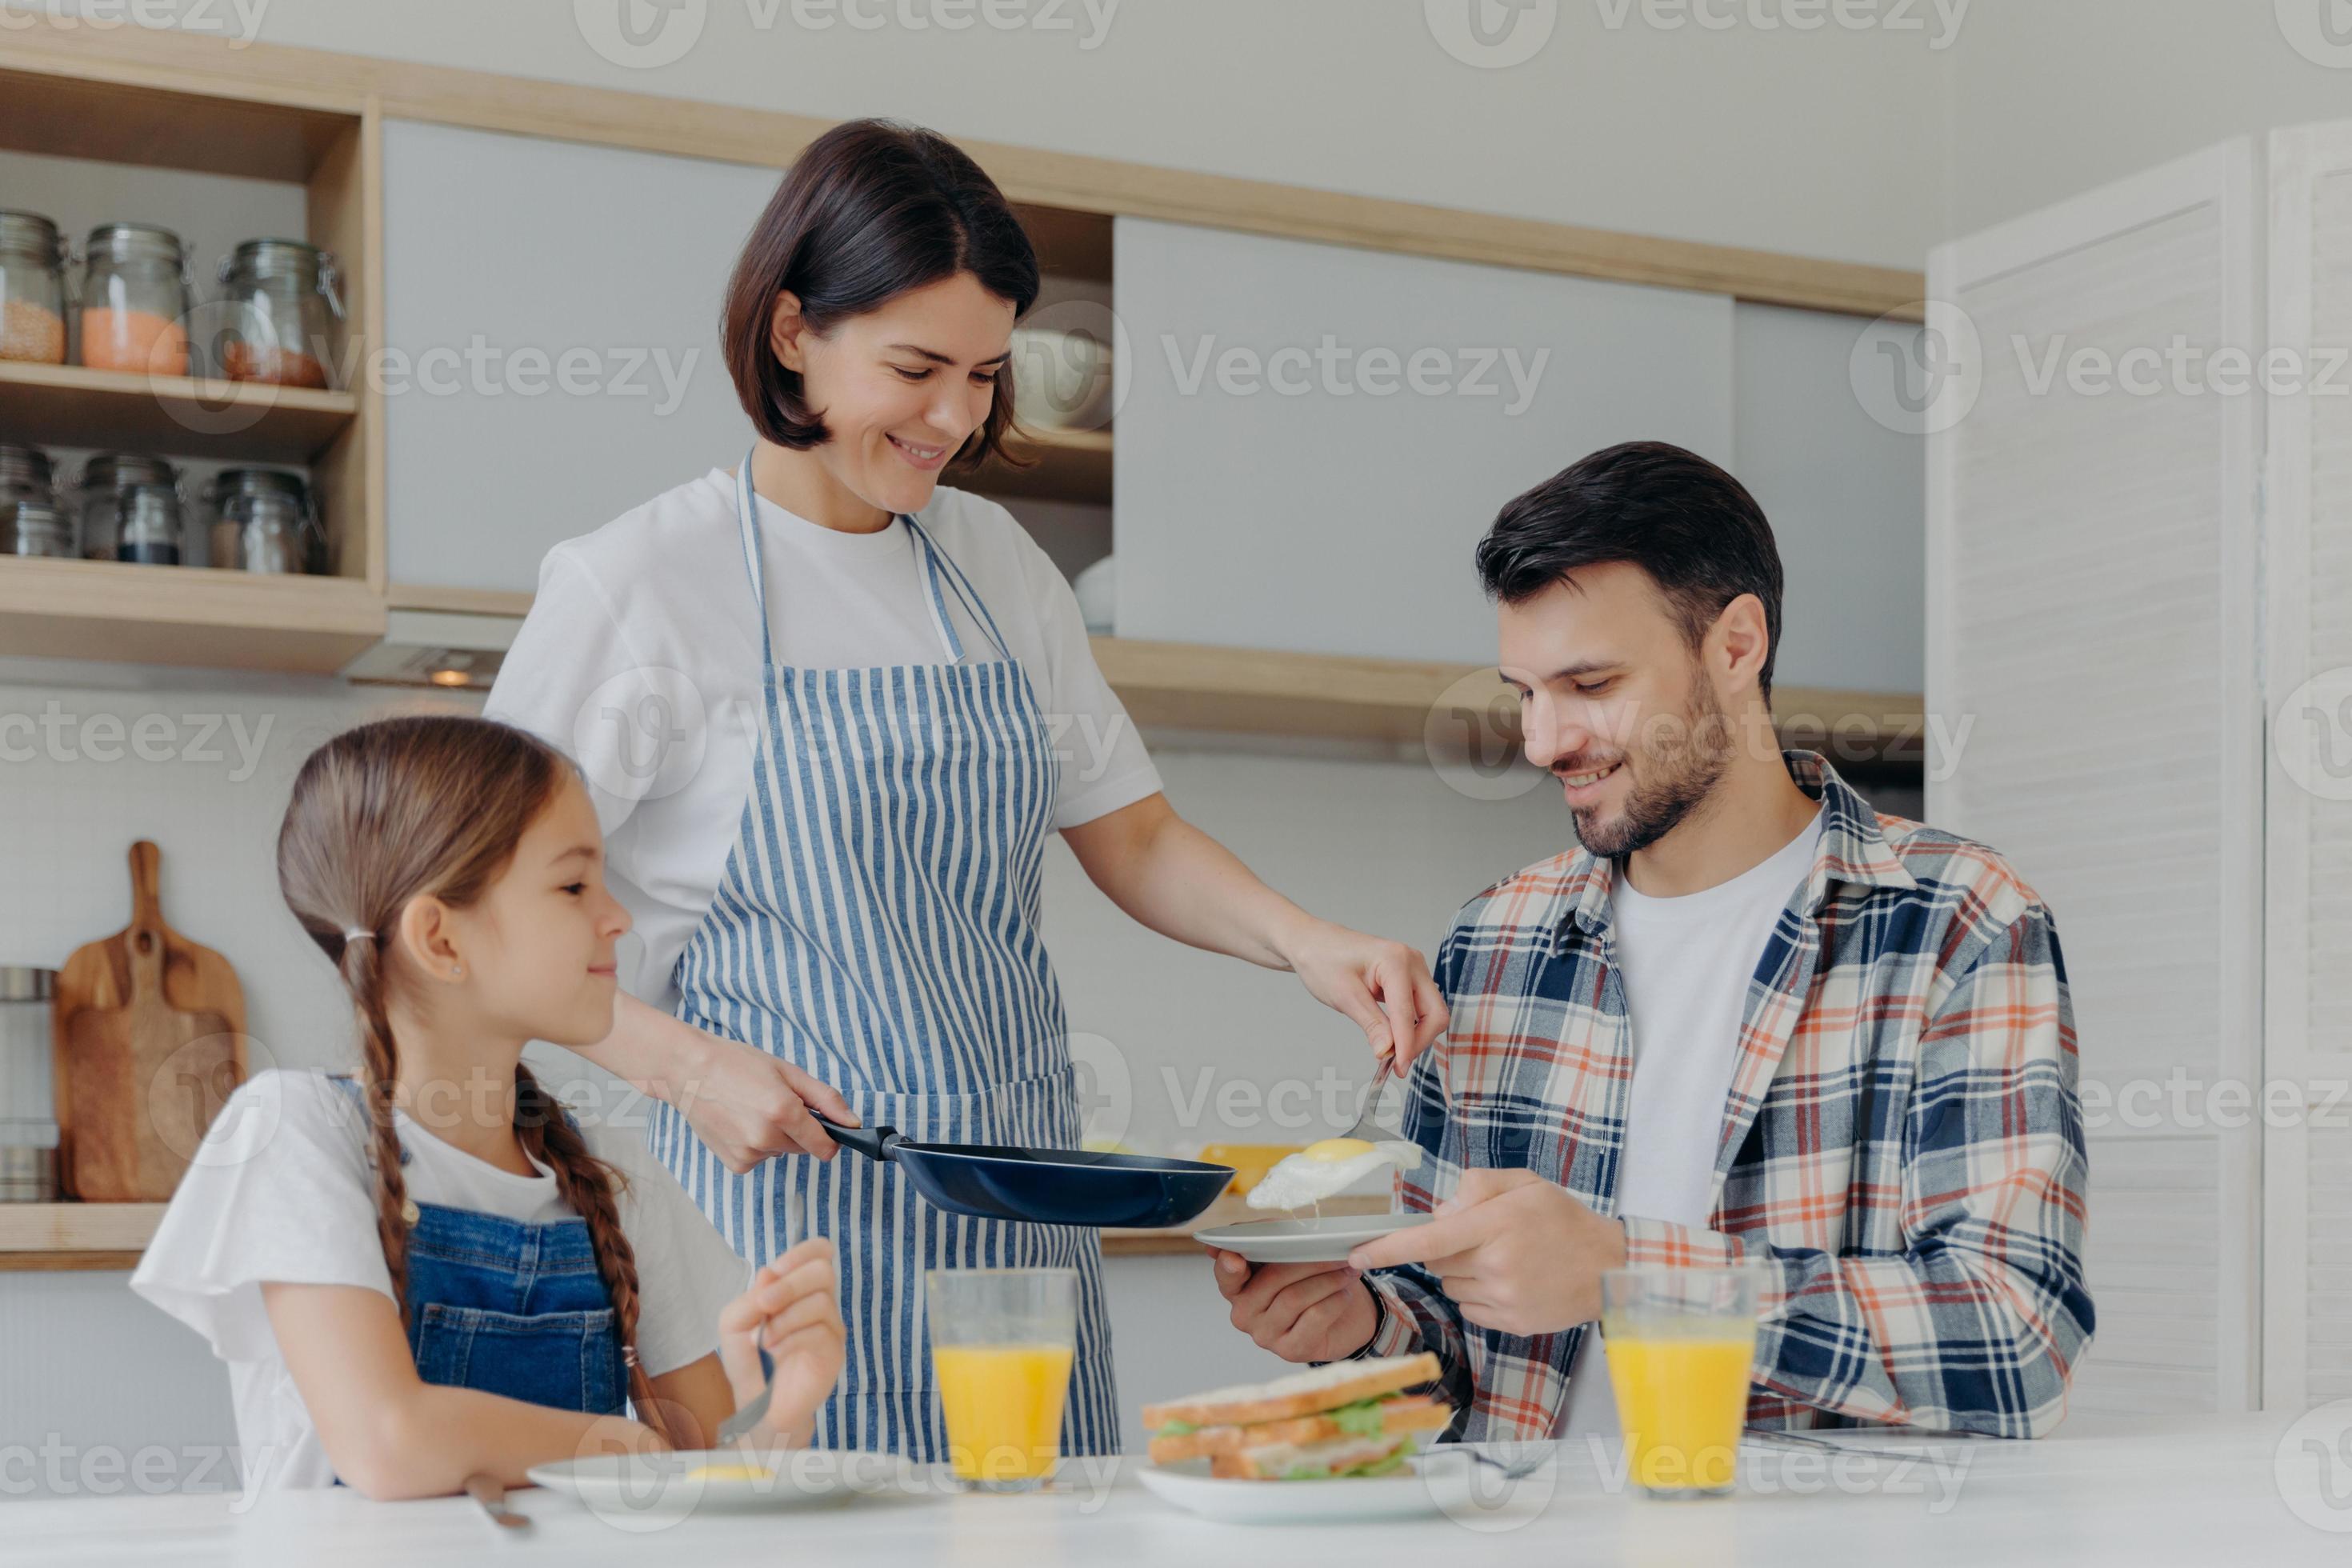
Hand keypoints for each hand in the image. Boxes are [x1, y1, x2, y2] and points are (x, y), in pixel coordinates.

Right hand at [676, 1026, 858, 1171]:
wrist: (689, 1071)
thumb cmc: (737, 1065)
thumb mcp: (788, 1072)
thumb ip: (825, 1099)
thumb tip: (852, 1123)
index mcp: (784, 1112)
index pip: (826, 1147)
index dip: (829, 1137)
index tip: (824, 1126)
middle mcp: (766, 1137)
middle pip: (803, 1148)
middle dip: (798, 1130)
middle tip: (774, 1103)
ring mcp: (749, 1153)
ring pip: (780, 1152)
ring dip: (774, 1136)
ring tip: (751, 1109)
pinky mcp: (735, 1164)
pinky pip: (760, 1158)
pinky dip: (756, 1145)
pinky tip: (739, 1123)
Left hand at [716, 1238, 843, 1447]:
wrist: (758, 1404)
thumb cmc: (749, 1359)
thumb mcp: (734, 1323)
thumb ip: (750, 1297)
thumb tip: (769, 1274)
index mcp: (799, 1288)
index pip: (820, 1251)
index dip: (801, 1253)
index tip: (776, 1272)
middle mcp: (820, 1302)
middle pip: (823, 1270)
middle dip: (790, 1284)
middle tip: (765, 1305)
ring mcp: (831, 1327)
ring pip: (821, 1302)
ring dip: (785, 1318)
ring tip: (765, 1340)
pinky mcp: (834, 1353)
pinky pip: (821, 1333)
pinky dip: (792, 1339)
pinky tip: (775, 1353)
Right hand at [1209, 1247, 1380, 1363]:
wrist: (1342, 1321)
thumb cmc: (1311, 1283)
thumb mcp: (1292, 1259)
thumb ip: (1273, 1241)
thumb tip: (1263, 1228)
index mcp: (1238, 1287)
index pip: (1226, 1275)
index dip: (1228, 1266)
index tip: (1235, 1257)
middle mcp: (1245, 1314)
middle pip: (1272, 1279)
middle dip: (1309, 1261)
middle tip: (1335, 1252)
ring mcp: (1265, 1335)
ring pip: (1295, 1297)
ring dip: (1328, 1279)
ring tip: (1347, 1270)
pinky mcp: (1291, 1350)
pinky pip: (1315, 1316)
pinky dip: (1335, 1300)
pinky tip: (1344, 1293)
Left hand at [1277, 919, 1447, 1070]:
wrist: (1313, 943)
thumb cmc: (1323, 960)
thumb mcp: (1344, 996)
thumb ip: (1372, 1024)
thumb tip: (1389, 1052)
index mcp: (1396, 960)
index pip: (1408, 1013)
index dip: (1406, 1046)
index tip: (1398, 1069)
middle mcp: (1412, 962)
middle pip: (1434, 1013)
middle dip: (1419, 1042)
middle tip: (1397, 1064)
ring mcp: (1413, 969)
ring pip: (1431, 1012)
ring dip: (1416, 1036)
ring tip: (1392, 1053)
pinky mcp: (1409, 978)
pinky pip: (1420, 1008)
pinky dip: (1410, 1027)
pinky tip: (1393, 1039)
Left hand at [1345, 1169, 1625, 1336]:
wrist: (1609, 1269)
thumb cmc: (1565, 1220)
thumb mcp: (1525, 1183)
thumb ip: (1477, 1185)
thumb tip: (1441, 1213)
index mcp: (1495, 1226)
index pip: (1428, 1241)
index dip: (1387, 1248)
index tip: (1356, 1253)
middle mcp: (1495, 1266)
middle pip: (1436, 1262)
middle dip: (1448, 1249)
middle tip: (1485, 1238)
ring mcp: (1503, 1299)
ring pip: (1452, 1286)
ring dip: (1464, 1273)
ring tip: (1505, 1260)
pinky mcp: (1511, 1324)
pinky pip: (1470, 1309)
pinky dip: (1479, 1295)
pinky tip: (1510, 1282)